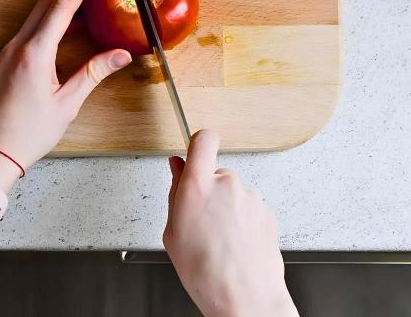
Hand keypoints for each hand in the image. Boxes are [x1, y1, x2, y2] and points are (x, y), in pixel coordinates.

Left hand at [0, 0, 131, 192]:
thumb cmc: (28, 133)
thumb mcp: (66, 104)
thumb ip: (93, 73)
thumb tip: (121, 54)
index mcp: (35, 53)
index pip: (62, 7)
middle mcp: (19, 45)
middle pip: (47, 2)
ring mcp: (10, 51)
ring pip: (38, 13)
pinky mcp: (9, 59)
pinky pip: (32, 27)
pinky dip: (51, 16)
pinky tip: (67, 20)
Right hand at [163, 131, 298, 316]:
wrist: (245, 300)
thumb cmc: (206, 272)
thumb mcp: (172, 232)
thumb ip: (176, 192)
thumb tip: (178, 169)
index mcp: (198, 186)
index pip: (203, 139)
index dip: (198, 142)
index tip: (195, 149)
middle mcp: (227, 184)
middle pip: (215, 172)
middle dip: (209, 190)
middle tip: (202, 221)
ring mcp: (250, 197)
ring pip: (233, 193)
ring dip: (227, 208)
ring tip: (220, 240)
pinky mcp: (267, 211)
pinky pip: (249, 208)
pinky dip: (243, 221)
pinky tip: (236, 245)